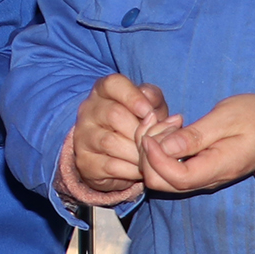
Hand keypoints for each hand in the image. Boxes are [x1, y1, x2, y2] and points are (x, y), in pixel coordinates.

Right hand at [70, 74, 164, 201]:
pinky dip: (131, 169)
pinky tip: (141, 168)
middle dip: (141, 130)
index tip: (150, 112)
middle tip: (157, 141)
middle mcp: (88, 110)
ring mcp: (83, 136)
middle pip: (114, 114)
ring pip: (111, 142)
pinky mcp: (85, 161)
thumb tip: (171, 116)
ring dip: (137, 152)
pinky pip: (110, 165)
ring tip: (151, 156)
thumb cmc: (136, 123)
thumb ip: (156, 104)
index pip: (113, 84)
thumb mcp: (149, 107)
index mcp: (103, 91)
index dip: (133, 96)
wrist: (116, 156)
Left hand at [141, 92, 254, 197]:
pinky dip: (162, 149)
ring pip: (161, 176)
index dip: (154, 157)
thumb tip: (163, 147)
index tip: (152, 133)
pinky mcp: (198, 169)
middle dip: (148, 154)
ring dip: (154, 149)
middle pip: (160, 182)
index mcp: (216, 169)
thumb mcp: (226, 119)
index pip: (173, 177)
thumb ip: (195, 136)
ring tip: (170, 121)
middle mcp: (206, 180)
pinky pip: (170, 168)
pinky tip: (173, 127)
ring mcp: (202, 177)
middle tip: (159, 122)